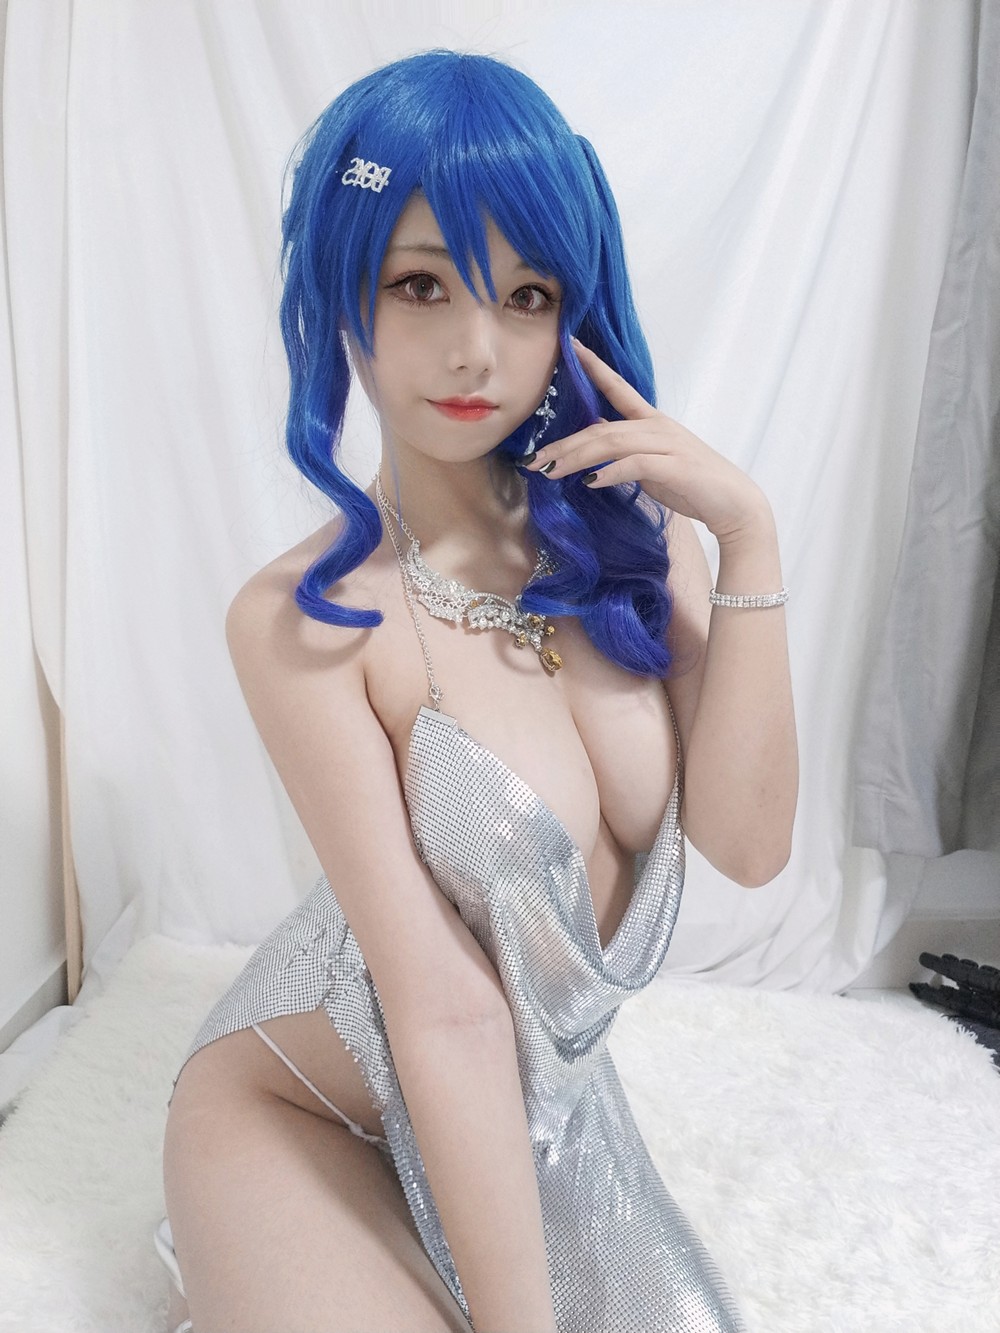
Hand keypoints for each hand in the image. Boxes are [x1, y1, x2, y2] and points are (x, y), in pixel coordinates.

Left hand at [524, 338, 768, 542]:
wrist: (734, 504)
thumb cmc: (692, 485)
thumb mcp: (652, 464)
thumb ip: (627, 451)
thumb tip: (597, 443)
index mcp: (651, 421)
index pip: (618, 387)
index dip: (594, 366)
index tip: (571, 346)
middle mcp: (657, 426)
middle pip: (600, 427)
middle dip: (563, 444)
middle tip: (534, 460)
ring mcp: (666, 444)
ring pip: (611, 443)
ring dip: (576, 459)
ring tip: (551, 472)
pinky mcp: (673, 467)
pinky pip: (634, 465)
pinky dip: (609, 473)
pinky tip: (590, 483)